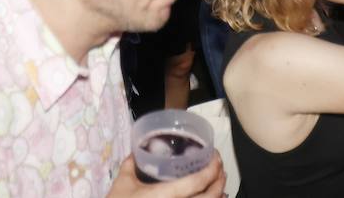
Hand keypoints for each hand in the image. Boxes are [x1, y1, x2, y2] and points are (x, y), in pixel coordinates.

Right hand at [107, 155, 224, 197]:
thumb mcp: (123, 183)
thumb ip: (131, 164)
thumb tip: (136, 150)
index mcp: (168, 195)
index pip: (199, 181)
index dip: (212, 168)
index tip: (215, 156)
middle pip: (212, 196)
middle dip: (220, 180)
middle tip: (219, 167)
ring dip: (218, 194)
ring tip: (218, 183)